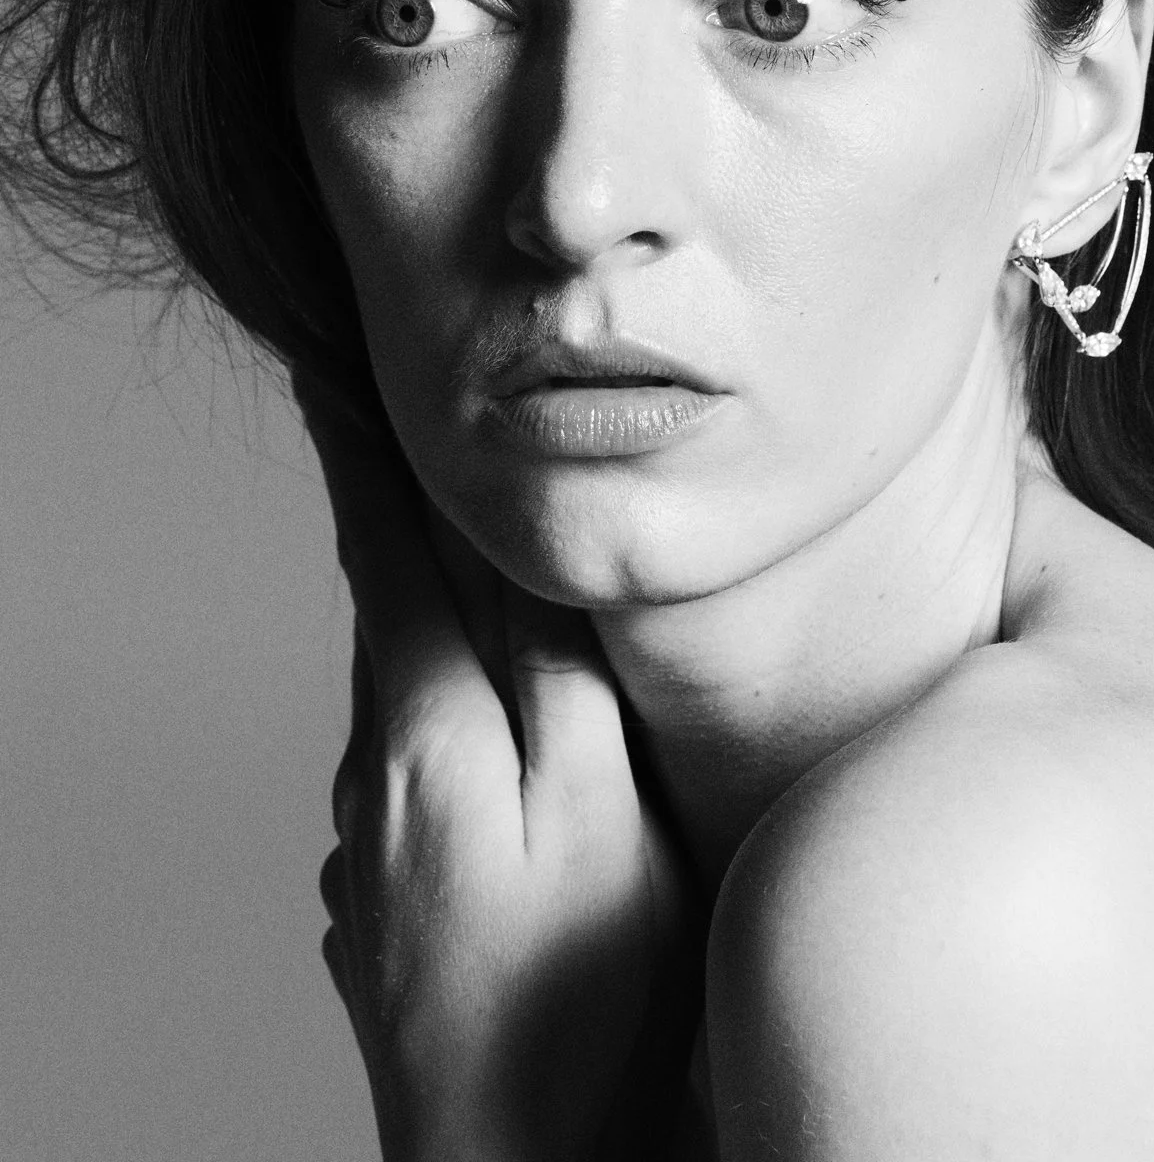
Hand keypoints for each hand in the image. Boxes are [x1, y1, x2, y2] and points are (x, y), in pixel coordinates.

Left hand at [299, 385, 700, 1160]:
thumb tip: (519, 554)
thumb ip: (561, 676)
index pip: (387, 556)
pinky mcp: (387, 908)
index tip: (332, 367)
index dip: (360, 456)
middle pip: (386, 617)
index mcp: (426, 739)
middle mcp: (375, 782)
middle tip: (416, 437)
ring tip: (473, 575)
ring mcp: (373, 853)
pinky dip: (439, 718)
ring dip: (424, 623)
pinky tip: (492, 744)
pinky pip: (408, 774)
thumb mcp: (606, 815)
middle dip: (395, 523)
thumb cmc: (589, 1003)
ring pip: (399, 696)